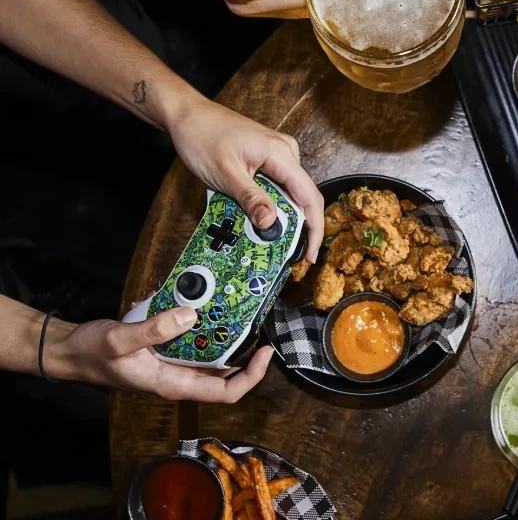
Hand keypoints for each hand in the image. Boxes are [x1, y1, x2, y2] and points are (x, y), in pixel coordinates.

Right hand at [50, 306, 272, 401]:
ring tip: (240, 311)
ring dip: (228, 338)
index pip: (224, 393)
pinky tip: (204, 305)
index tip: (265, 353)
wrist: (71, 351)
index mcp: (172, 384)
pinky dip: (204, 327)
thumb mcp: (120, 340)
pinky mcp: (167, 351)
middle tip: (259, 324)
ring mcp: (174, 365)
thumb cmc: (93, 353)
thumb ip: (153, 330)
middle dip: (245, 354)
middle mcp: (178, 378)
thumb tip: (190, 317)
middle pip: (225, 376)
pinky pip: (194, 342)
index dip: (250, 376)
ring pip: (212, 358)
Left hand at [167, 96, 323, 262]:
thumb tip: (270, 223)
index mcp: (281, 153)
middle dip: (295, 226)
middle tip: (281, 252)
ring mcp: (277, 152)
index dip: (314, 228)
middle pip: (302, 196)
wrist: (187, 114)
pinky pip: (277, 184)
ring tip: (264, 236)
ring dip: (279, 215)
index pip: (310, 196)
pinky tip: (256, 214)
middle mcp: (286, 151)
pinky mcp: (268, 156)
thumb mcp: (226, 174)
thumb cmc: (202, 136)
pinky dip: (270, 202)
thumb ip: (251, 199)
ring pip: (288, 192)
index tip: (310, 254)